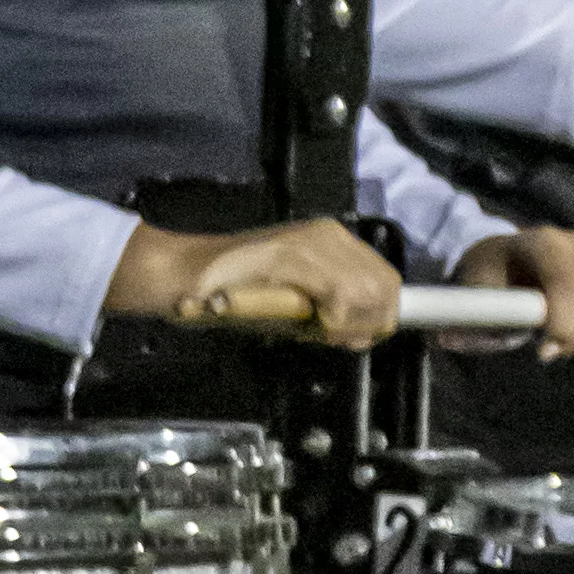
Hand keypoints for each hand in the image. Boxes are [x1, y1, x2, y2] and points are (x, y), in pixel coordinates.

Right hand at [108, 215, 404, 351]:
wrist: (187, 276)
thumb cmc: (238, 293)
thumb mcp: (297, 299)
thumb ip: (333, 307)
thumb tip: (368, 329)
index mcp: (333, 240)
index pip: (386, 279)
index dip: (381, 314)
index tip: (355, 335)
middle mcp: (329, 234)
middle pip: (387, 287)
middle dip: (371, 323)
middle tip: (336, 338)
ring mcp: (311, 242)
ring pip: (370, 292)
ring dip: (352, 324)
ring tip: (321, 333)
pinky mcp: (292, 256)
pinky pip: (340, 295)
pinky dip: (334, 320)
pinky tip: (312, 326)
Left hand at [455, 227, 573, 362]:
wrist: (503, 253)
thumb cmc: (485, 273)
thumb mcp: (473, 290)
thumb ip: (474, 315)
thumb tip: (450, 340)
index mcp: (543, 244)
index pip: (568, 283)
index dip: (563, 323)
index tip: (544, 351)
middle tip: (551, 349)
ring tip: (571, 339)